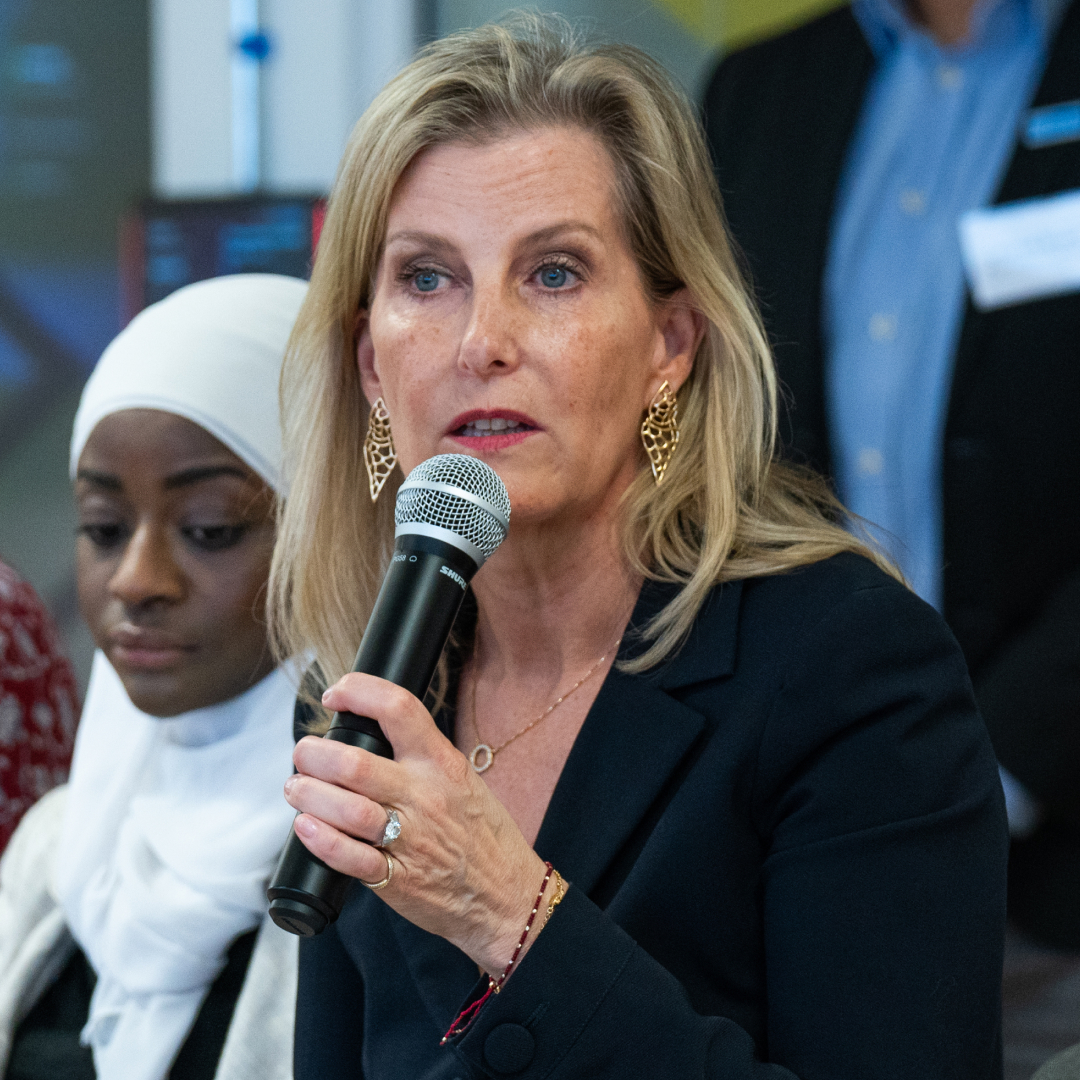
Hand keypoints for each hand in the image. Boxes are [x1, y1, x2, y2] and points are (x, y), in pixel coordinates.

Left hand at [284, 673, 547, 975]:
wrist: (507, 897)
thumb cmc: (483, 835)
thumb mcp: (462, 780)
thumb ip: (422, 757)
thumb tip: (369, 733)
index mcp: (442, 763)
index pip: (398, 709)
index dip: (358, 691)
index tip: (334, 694)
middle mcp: (424, 796)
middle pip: (354, 763)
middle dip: (314, 754)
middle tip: (303, 753)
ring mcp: (410, 839)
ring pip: (345, 808)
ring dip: (308, 794)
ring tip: (297, 788)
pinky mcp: (397, 880)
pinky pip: (348, 857)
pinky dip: (320, 839)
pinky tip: (306, 826)